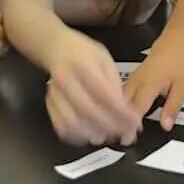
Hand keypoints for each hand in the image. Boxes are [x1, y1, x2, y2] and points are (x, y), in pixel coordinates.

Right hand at [44, 30, 141, 145]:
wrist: (57, 48)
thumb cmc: (85, 53)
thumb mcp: (105, 61)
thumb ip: (114, 85)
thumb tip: (127, 111)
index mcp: (84, 65)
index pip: (104, 94)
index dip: (121, 112)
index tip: (134, 122)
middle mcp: (66, 80)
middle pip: (88, 111)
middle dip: (110, 126)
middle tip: (125, 132)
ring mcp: (55, 93)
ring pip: (73, 123)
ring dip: (94, 133)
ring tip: (110, 135)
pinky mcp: (49, 104)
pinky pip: (61, 127)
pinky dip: (78, 136)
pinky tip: (92, 134)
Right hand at [123, 34, 183, 131]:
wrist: (172, 44)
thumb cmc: (177, 65)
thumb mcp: (182, 88)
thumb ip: (173, 107)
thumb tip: (165, 126)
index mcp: (149, 84)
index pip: (136, 108)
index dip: (131, 125)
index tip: (128, 138)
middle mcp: (136, 82)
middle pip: (123, 105)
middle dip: (119, 122)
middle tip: (119, 139)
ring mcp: (131, 80)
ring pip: (119, 100)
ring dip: (117, 115)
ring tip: (115, 131)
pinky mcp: (130, 80)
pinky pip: (120, 95)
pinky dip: (118, 107)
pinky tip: (118, 117)